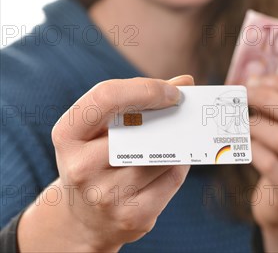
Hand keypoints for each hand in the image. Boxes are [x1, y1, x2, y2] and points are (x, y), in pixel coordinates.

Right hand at [50, 75, 193, 251]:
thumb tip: (185, 82)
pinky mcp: (132, 217)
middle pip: (138, 128)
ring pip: (159, 155)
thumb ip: (139, 99)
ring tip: (179, 135)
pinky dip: (179, 165)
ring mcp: (105, 196)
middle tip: (186, 108)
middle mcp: (80, 167)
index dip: (145, 89)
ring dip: (176, 141)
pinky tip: (174, 160)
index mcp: (67, 134)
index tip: (173, 91)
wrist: (85, 219)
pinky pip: (171, 179)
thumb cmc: (98, 157)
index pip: (106, 97)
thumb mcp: (102, 127)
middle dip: (167, 116)